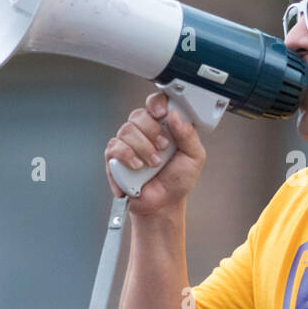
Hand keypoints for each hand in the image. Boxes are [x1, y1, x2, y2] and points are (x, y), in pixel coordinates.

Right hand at [104, 92, 205, 216]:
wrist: (164, 204)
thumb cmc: (178, 180)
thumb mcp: (194, 157)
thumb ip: (188, 134)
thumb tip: (175, 114)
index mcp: (164, 127)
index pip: (155, 104)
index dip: (156, 104)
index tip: (161, 114)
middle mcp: (145, 132)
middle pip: (138, 115)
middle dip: (151, 133)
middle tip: (162, 149)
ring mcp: (129, 144)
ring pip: (126, 131)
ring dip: (142, 149)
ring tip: (152, 165)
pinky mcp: (115, 158)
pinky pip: (113, 149)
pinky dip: (126, 160)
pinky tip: (136, 170)